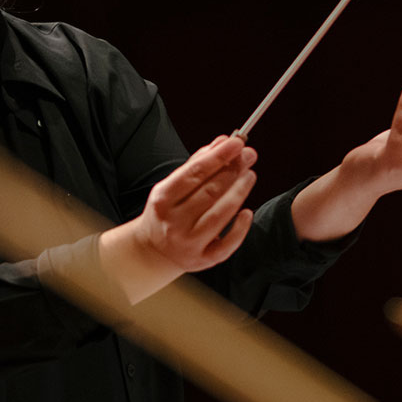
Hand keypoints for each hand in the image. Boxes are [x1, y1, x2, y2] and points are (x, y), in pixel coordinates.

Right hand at [100, 135, 256, 302]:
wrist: (152, 251)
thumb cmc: (166, 212)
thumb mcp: (171, 187)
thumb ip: (196, 165)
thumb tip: (222, 142)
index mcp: (163, 199)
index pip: (194, 173)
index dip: (218, 156)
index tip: (236, 142)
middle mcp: (174, 222)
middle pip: (210, 192)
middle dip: (233, 170)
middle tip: (248, 155)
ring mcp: (188, 242)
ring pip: (220, 214)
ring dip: (239, 191)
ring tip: (249, 175)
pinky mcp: (202, 260)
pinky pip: (227, 245)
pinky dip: (240, 228)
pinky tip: (247, 212)